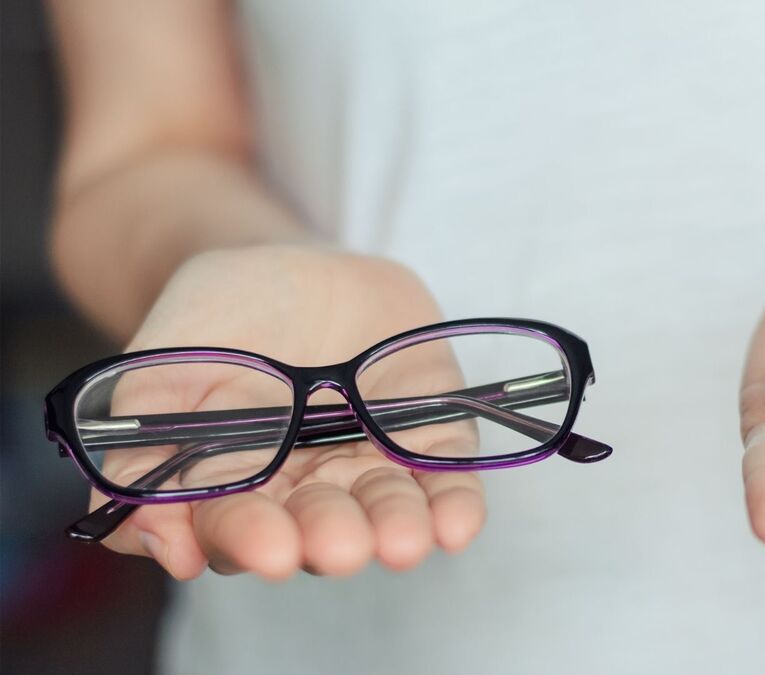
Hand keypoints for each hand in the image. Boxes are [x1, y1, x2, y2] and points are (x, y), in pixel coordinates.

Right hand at [92, 244, 485, 579]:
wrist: (287, 261)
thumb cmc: (214, 321)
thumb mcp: (157, 373)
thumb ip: (140, 453)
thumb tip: (150, 539)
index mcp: (237, 486)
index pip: (239, 527)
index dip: (251, 538)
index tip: (268, 549)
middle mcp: (308, 489)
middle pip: (320, 526)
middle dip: (331, 536)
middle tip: (340, 546)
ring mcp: (371, 462)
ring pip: (388, 509)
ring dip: (397, 528)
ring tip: (403, 542)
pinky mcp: (430, 433)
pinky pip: (447, 476)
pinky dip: (454, 504)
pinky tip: (457, 525)